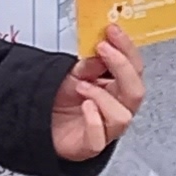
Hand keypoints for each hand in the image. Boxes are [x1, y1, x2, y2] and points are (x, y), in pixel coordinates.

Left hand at [54, 22, 146, 158]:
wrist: (40, 124)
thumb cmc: (60, 101)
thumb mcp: (73, 74)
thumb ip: (89, 63)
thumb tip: (102, 47)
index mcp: (118, 89)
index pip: (135, 68)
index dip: (126, 48)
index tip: (113, 31)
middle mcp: (117, 108)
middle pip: (136, 91)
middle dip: (122, 67)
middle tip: (103, 48)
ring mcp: (107, 129)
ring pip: (122, 116)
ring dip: (102, 96)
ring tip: (82, 85)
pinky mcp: (92, 145)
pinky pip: (100, 137)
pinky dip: (93, 120)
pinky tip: (85, 106)